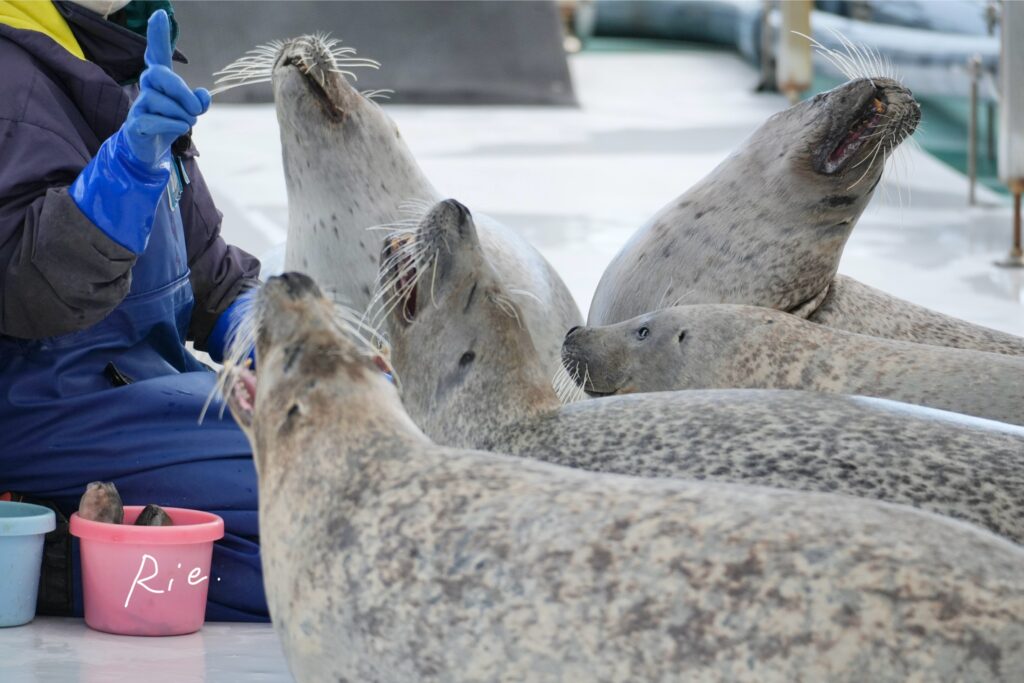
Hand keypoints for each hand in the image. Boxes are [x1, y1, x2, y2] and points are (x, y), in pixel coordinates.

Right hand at [122, 10, 210, 168]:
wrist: (148, 149)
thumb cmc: (169, 122)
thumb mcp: (189, 111)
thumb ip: (198, 101)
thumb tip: (202, 96)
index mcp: (161, 80)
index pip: (158, 53)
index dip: (158, 35)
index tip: (159, 14)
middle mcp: (147, 87)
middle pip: (161, 75)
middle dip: (182, 91)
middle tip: (195, 109)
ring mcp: (139, 104)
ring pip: (162, 102)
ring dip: (182, 115)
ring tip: (185, 123)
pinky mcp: (136, 124)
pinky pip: (155, 120)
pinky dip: (173, 125)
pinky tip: (180, 128)